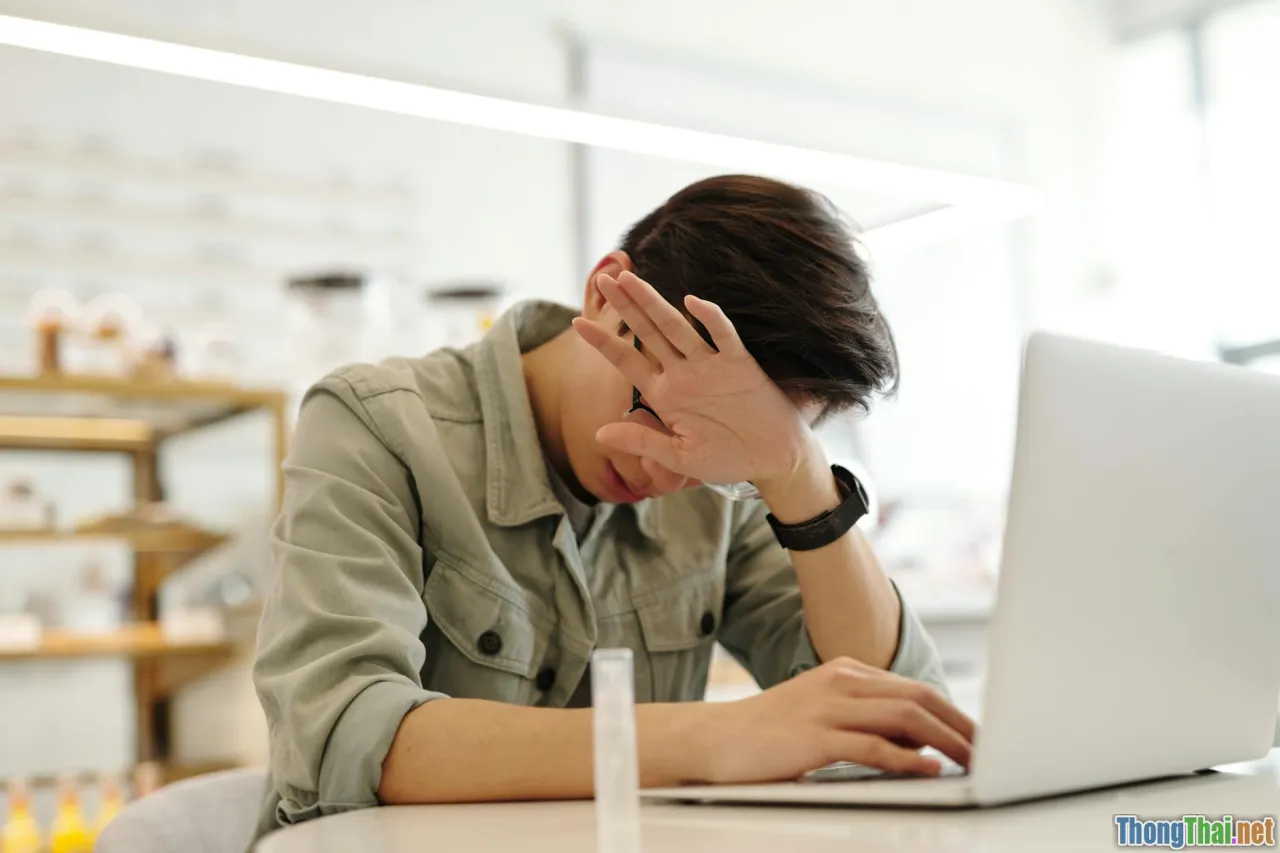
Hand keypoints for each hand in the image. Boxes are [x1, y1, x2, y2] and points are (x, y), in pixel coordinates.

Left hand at [572, 271, 812, 488]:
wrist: (772, 459)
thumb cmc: (726, 458)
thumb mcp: (679, 457)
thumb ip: (642, 442)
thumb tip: (598, 435)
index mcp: (665, 394)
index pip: (627, 361)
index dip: (604, 342)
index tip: (577, 323)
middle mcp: (683, 373)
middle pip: (648, 333)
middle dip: (625, 307)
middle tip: (604, 279)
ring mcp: (710, 365)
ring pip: (677, 327)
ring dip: (654, 303)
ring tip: (630, 279)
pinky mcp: (740, 364)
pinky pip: (723, 336)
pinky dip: (710, 319)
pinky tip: (693, 303)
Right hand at [694, 657, 975, 783]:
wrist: (715, 740)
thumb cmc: (769, 734)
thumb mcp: (821, 715)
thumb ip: (864, 720)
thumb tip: (919, 743)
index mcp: (844, 672)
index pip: (913, 687)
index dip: (952, 711)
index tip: (979, 735)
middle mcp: (840, 682)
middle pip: (917, 697)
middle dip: (959, 724)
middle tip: (989, 749)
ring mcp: (827, 706)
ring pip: (903, 717)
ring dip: (945, 741)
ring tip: (971, 761)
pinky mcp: (815, 736)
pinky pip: (874, 746)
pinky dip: (908, 759)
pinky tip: (929, 770)